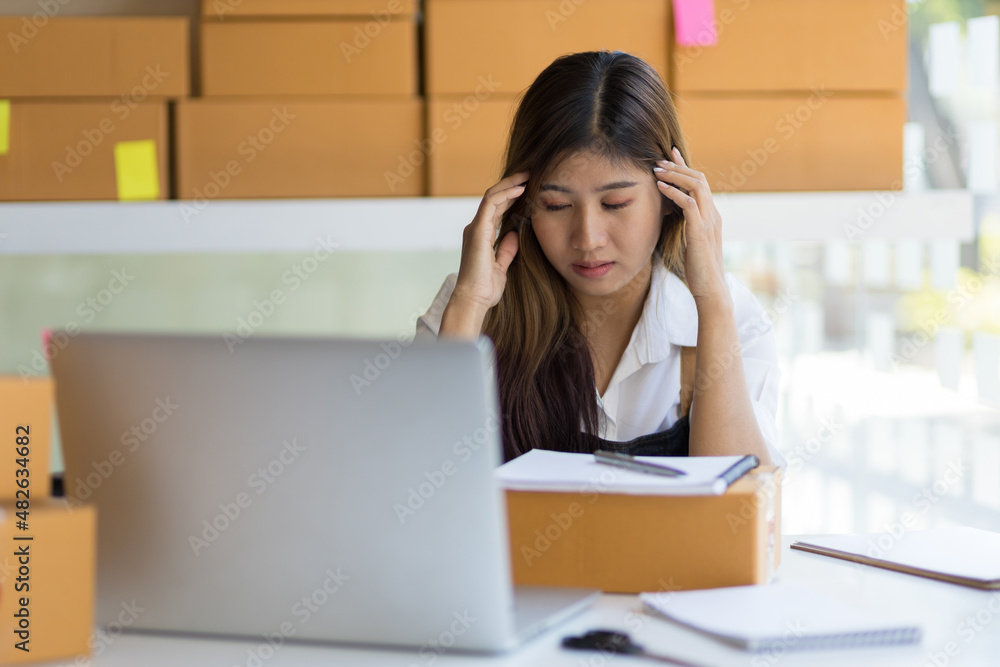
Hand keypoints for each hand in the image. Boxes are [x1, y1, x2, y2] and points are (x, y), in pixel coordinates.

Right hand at [451, 171, 528, 311]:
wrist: (473, 300)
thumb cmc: (485, 288)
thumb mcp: (501, 266)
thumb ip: (506, 250)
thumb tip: (514, 234)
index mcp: (481, 236)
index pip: (497, 209)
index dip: (512, 197)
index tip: (529, 188)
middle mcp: (476, 228)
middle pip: (494, 198)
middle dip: (512, 184)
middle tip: (530, 174)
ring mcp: (475, 227)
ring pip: (492, 195)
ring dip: (510, 184)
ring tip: (527, 175)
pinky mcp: (477, 229)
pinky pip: (490, 203)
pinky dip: (505, 193)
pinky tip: (520, 189)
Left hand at [653, 147, 728, 308]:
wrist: (711, 289)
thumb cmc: (699, 269)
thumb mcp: (692, 242)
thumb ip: (688, 226)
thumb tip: (674, 216)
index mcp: (711, 216)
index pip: (700, 183)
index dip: (685, 167)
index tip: (670, 155)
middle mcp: (713, 214)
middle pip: (699, 179)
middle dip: (678, 166)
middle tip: (659, 160)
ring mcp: (709, 222)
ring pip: (696, 186)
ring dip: (675, 175)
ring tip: (657, 169)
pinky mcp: (700, 232)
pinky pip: (689, 204)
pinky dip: (674, 192)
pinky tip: (660, 187)